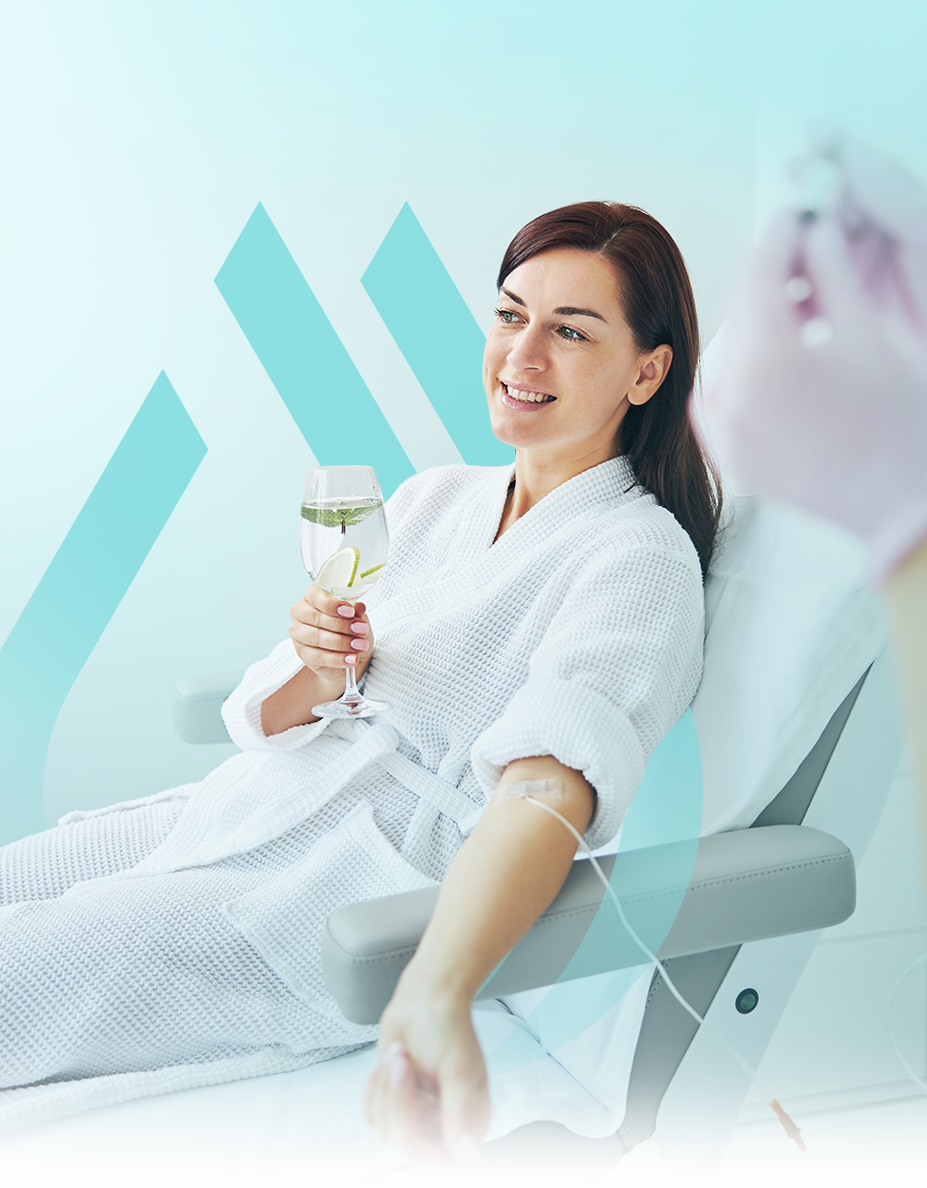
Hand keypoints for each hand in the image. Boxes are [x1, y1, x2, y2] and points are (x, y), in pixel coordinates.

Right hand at [289, 585, 372, 691]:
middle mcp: (300, 613)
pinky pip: (319, 656)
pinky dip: (338, 658)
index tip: (350, 611)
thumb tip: (360, 606)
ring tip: (360, 646)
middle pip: (317, 617)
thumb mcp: (357, 618)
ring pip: (317, 637)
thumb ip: (356, 613)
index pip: (315, 596)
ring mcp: (298, 634)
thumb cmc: (350, 629)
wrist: (350, 653)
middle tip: (362, 630)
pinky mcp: (302, 653)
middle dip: (342, 625)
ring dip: (342, 642)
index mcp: (312, 596)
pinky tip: (351, 659)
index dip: (332, 604)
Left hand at [364, 982, 486, 1183]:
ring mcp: (416, 1117)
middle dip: (400, 1105)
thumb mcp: (459, 1068)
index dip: (423, 1157)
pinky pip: (372, 1114)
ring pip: (385, 1129)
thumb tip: (470, 1156)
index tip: (406, 1137)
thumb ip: (461, 1114)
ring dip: (387, 1087)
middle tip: (402, 1065)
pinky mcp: (391, 1106)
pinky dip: (376, 1085)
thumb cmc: (447, 1026)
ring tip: (401, 1053)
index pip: (445, 1165)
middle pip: (409, 1148)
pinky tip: (393, 1060)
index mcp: (468, 1122)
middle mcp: (442, 1125)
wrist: (422, 999)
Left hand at [701, 205, 926, 582]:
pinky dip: (744, 372)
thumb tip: (815, 233)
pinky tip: (782, 365)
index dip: (780, 235)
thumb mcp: (872, 336)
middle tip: (802, 257)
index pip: (760, 270)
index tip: (795, 217)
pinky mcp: (727, 455)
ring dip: (758, 325)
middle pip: (741, 309)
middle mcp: (731, 392)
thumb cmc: (898, 428)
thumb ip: (834, 276)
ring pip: (729, 351)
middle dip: (771, 278)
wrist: (896, 513)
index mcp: (769, 357)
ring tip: (804, 317)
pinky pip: (721, 395)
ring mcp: (723, 429)